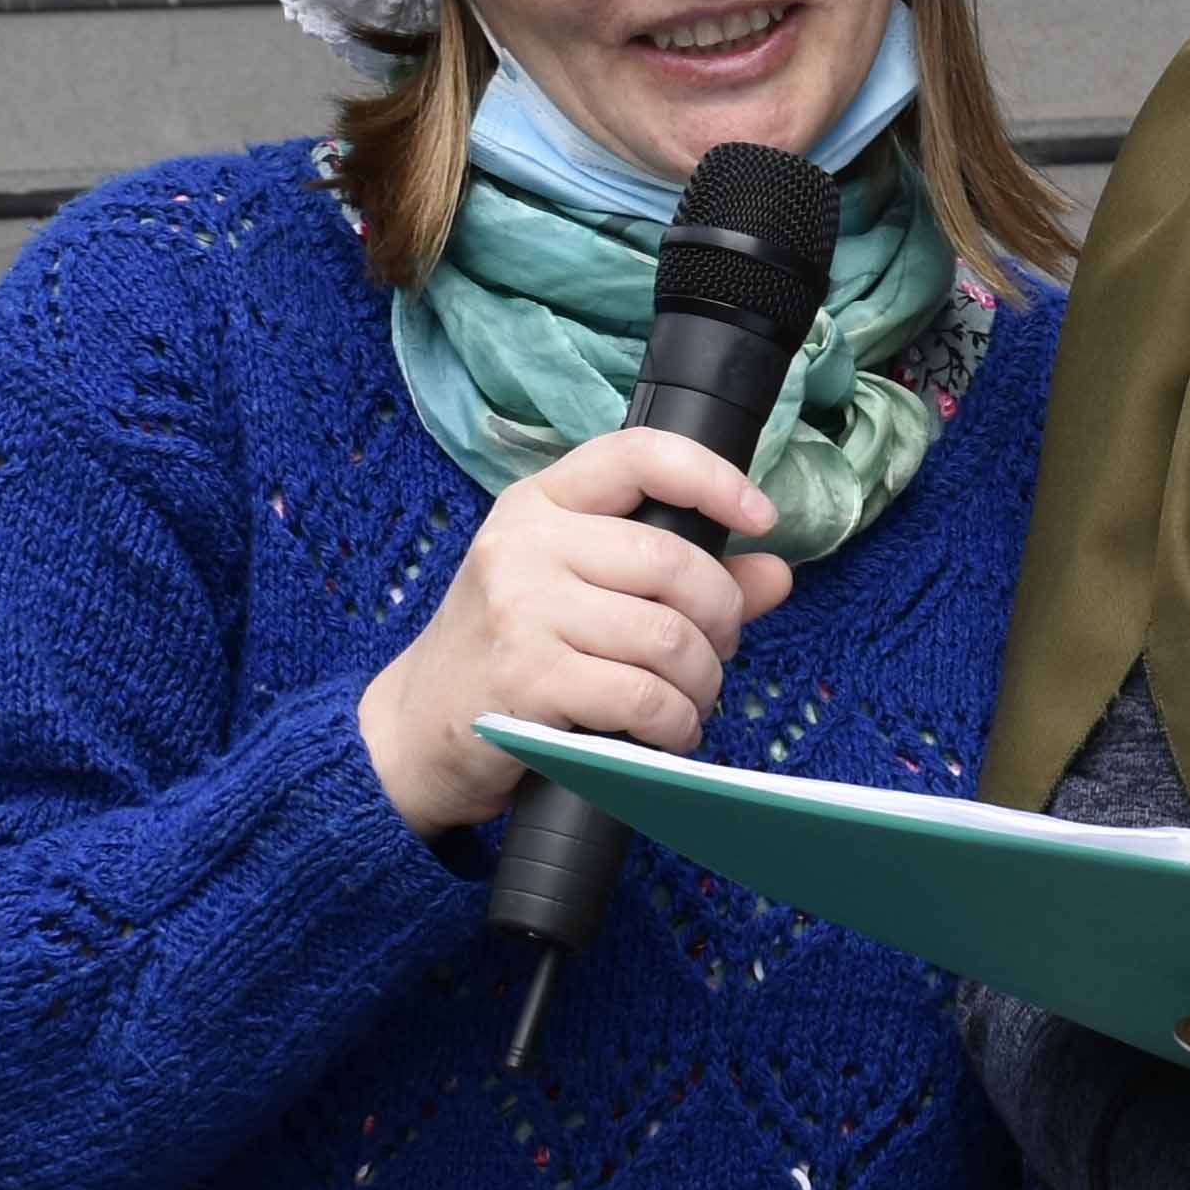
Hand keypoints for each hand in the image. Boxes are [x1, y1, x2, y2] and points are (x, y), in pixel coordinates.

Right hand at [354, 428, 795, 834]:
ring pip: (668, 637)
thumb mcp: (580, 595)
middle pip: (674, 563)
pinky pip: (643, 697)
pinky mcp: (526, 678)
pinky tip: (665, 734)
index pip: (639, 455)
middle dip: (721, 619)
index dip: (714, 480)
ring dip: (702, 682)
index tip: (761, 519)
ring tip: (689, 702)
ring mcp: (521, 608)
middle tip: (716, 653)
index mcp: (540, 503)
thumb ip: (680, 580)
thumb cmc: (508, 656)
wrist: (414, 731)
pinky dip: (675, 724)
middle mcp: (525, 543)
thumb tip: (775, 571)